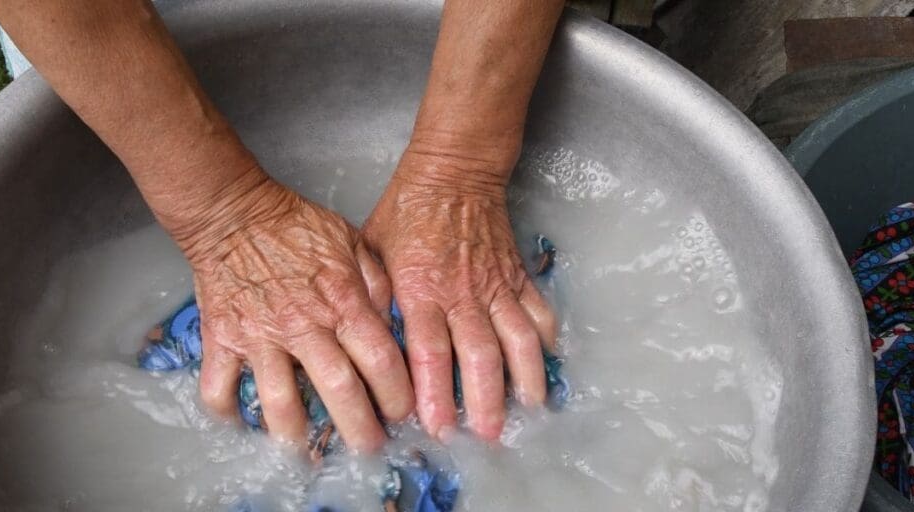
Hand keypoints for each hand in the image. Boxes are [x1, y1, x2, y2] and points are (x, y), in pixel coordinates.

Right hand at [177, 169, 413, 452]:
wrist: (233, 212)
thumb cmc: (294, 225)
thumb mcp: (352, 240)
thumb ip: (379, 280)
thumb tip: (396, 320)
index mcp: (342, 301)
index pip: (381, 360)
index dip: (398, 395)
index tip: (403, 413)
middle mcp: (304, 326)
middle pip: (340, 391)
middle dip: (360, 429)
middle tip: (370, 447)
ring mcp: (260, 337)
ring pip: (280, 402)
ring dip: (297, 435)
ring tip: (308, 451)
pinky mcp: (223, 340)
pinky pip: (220, 388)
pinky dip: (229, 414)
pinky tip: (244, 425)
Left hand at [362, 148, 556, 441]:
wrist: (453, 171)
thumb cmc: (405, 211)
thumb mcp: (371, 249)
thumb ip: (372, 296)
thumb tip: (364, 343)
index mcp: (419, 289)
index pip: (427, 352)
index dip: (433, 393)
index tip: (435, 427)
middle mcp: (461, 293)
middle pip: (478, 355)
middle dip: (484, 400)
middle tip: (486, 436)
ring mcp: (495, 285)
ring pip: (516, 339)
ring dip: (524, 378)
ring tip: (528, 411)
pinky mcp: (517, 276)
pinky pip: (538, 312)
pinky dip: (546, 340)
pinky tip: (549, 365)